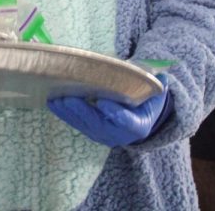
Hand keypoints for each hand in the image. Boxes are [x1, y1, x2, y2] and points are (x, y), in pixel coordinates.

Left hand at [48, 74, 170, 146]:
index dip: (115, 113)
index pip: (127, 122)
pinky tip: (53, 103)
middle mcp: (120, 135)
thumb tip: (161, 78)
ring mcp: (104, 135)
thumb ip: (156, 86)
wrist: (144, 119)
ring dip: (68, 113)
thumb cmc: (148, 101)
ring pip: (84, 125)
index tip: (103, 103)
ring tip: (55, 99)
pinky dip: (65, 114)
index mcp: (139, 125)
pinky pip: (77, 124)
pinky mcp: (92, 132)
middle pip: (98, 124)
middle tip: (67, 98)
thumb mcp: (156, 93)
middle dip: (81, 111)